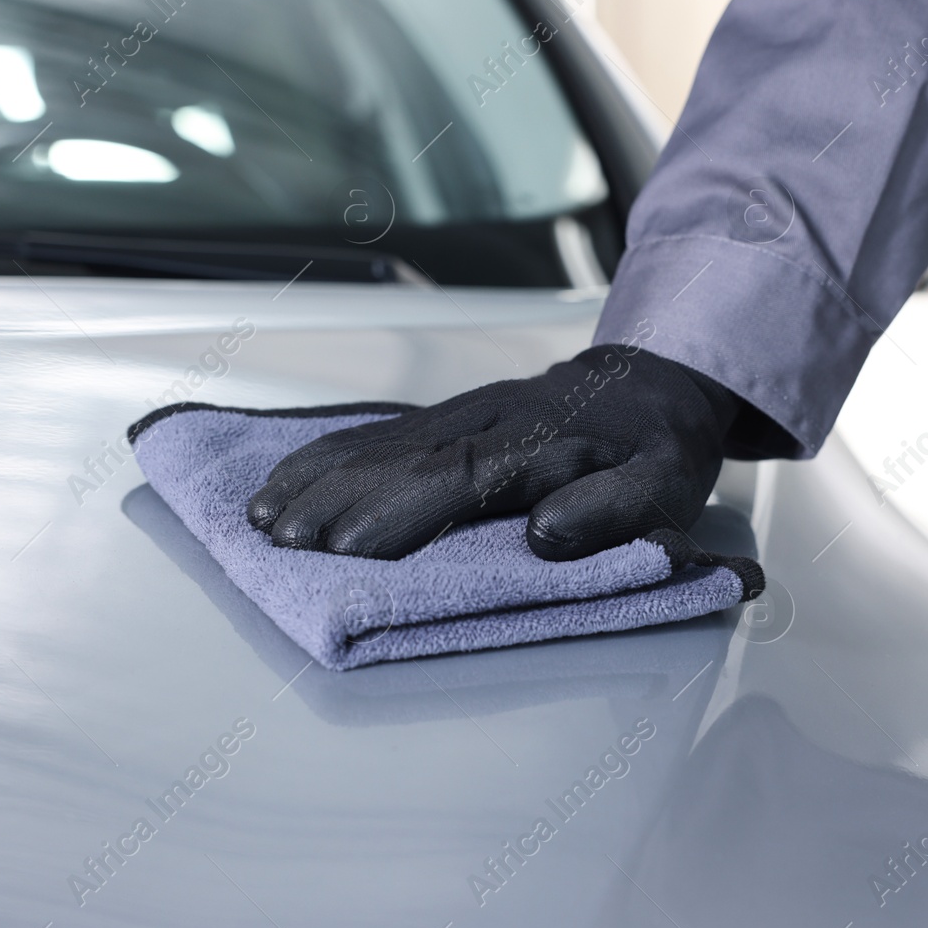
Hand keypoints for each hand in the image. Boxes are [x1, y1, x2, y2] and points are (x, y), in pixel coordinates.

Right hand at [247, 345, 737, 560]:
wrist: (653, 381)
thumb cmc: (657, 448)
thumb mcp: (665, 486)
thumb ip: (612, 512)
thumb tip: (545, 535)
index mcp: (542, 442)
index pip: (460, 478)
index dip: (399, 513)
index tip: (346, 547)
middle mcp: (489, 421)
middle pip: (403, 461)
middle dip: (337, 500)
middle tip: (281, 541)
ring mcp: (461, 414)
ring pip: (381, 445)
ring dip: (319, 479)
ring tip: (263, 516)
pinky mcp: (445, 417)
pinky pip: (379, 434)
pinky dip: (329, 454)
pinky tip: (286, 476)